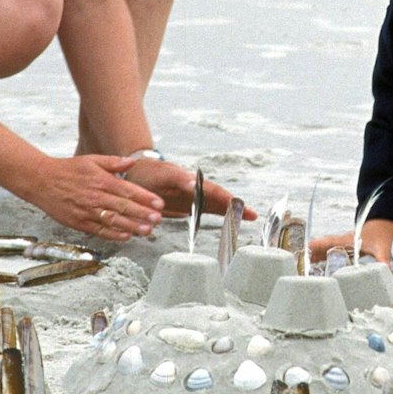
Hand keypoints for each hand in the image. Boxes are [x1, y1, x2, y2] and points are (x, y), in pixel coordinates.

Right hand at [31, 155, 165, 240]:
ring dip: (132, 226)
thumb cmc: (68, 170)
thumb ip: (113, 162)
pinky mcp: (79, 222)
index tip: (159, 203)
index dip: (145, 198)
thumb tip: (132, 162)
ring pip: (113, 220)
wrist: (41, 180)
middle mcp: (95, 196)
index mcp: (101, 180)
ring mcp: (87, 211)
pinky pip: (99, 230)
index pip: (128, 190)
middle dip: (143, 214)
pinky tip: (126, 236)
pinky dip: (113, 235)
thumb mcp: (91, 160)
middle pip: (123, 206)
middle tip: (158, 219)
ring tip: (147, 230)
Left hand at [122, 159, 258, 220]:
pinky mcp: (191, 204)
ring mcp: (195, 196)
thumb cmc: (150, 173)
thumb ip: (178, 179)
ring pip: (218, 204)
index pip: (212, 190)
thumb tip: (195, 184)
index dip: (225, 198)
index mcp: (191, 180)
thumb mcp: (162, 175)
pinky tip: (233, 220)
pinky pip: (210, 209)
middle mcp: (197, 188)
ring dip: (233, 211)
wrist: (139, 174)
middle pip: (220, 198)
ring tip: (250, 217)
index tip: (237, 204)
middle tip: (252, 214)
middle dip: (236, 206)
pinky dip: (223, 214)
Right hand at [308, 219, 392, 264]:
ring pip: (322, 250)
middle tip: (297, 263)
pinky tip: (313, 268)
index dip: (318, 245)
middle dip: (309, 254)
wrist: (381, 227)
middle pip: (321, 247)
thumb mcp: (382, 248)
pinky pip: (326, 254)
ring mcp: (340, 245)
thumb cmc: (379, 236)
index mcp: (347, 240)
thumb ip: (383, 259)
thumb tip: (386, 270)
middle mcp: (340, 241)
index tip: (306, 249)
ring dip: (312, 257)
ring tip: (300, 268)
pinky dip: (318, 259)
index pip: (329, 242)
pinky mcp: (341, 249)